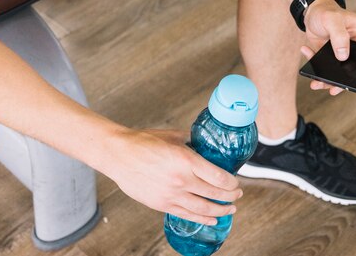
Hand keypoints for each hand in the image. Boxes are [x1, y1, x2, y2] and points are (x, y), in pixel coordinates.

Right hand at [102, 128, 241, 224]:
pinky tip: (212, 219)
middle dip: (231, 196)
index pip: (219, 177)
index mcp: (186, 159)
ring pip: (204, 208)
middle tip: (238, 194)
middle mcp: (181, 179)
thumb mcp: (173, 136)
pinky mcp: (162, 204)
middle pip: (215, 193)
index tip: (236, 182)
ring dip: (221, 210)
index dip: (232, 182)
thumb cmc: (143, 142)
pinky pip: (187, 215)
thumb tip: (205, 143)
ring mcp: (171, 194)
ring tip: (230, 209)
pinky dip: (203, 219)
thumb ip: (192, 140)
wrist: (118, 155)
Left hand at [301, 0, 355, 95]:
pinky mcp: (331, 60)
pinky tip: (307, 53)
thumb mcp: (333, 19)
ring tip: (317, 83)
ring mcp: (345, 56)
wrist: (311, 14)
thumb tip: (343, 56)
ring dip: (329, 82)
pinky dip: (316, 72)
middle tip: (338, 88)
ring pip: (343, 76)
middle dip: (352, 82)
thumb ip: (339, 36)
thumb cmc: (327, 12)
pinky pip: (326, 72)